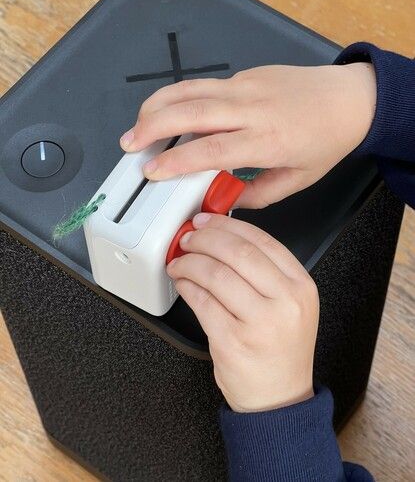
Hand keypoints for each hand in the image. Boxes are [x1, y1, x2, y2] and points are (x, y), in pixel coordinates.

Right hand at [120, 63, 375, 207]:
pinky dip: (178, 97)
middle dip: (153, 126)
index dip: (177, 160)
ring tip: (138, 125)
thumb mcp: (297, 180)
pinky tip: (166, 112)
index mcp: (268, 140)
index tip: (152, 171)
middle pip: (192, 110)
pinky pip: (204, 84)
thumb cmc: (327, 140)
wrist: (349, 98)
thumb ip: (258, 194)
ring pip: (192, 89)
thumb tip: (224, 199)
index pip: (212, 149)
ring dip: (158, 105)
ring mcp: (247, 86)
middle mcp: (253, 108)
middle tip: (129, 143)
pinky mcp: (245, 75)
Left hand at [166, 212, 318, 412]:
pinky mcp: (233, 341)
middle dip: (204, 239)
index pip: (261, 240)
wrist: (279, 397)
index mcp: (300, 286)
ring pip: (215, 274)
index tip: (207, 221)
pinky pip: (201, 302)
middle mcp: (285, 301)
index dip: (227, 225)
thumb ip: (264, 271)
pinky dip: (186, 286)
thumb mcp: (289, 305)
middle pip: (237, 252)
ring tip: (180, 261)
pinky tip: (182, 282)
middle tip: (188, 238)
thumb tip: (221, 238)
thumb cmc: (280, 349)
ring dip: (189, 262)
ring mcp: (259, 323)